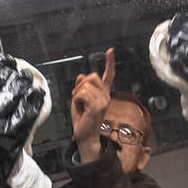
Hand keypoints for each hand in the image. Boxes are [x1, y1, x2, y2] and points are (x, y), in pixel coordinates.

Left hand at [71, 48, 113, 163]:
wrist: (85, 136)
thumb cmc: (83, 120)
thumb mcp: (78, 100)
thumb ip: (80, 87)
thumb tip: (81, 75)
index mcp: (103, 94)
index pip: (108, 75)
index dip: (109, 62)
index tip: (110, 51)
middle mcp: (106, 96)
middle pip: (91, 76)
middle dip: (80, 85)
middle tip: (77, 98)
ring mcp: (103, 100)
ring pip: (85, 86)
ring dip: (77, 95)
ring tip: (80, 106)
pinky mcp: (98, 105)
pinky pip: (83, 94)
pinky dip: (77, 100)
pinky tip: (81, 108)